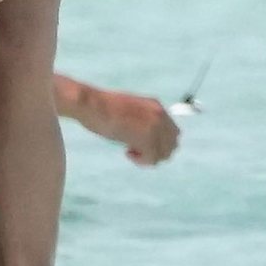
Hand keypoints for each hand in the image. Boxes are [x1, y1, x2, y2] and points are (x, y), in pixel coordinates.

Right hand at [55, 75, 179, 165]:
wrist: (92, 104)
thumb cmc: (101, 107)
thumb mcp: (128, 109)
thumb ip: (141, 120)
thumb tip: (144, 138)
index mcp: (156, 105)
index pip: (173, 132)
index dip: (159, 143)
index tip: (141, 143)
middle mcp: (160, 115)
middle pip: (172, 145)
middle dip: (156, 152)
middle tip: (137, 150)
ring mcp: (155, 126)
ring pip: (163, 154)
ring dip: (148, 157)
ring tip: (130, 151)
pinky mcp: (147, 138)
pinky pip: (152, 160)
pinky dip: (140, 161)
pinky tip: (127, 152)